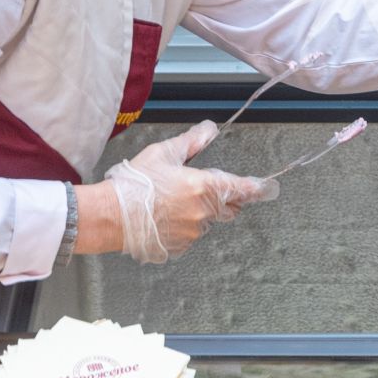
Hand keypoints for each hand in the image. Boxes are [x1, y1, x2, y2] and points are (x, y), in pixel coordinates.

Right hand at [100, 120, 278, 262]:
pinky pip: (189, 236)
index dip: (257, 188)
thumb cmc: (134, 184)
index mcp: (203, 186)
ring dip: (198, 213)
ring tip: (168, 203)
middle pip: (227, 206)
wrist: (110, 215)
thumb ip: (192, 142)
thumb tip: (209, 130)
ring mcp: (192, 232)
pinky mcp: (179, 247)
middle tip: (196, 189)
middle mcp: (203, 212)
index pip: (241, 188)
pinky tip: (162, 218)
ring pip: (206, 221)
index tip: (268, 189)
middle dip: (220, 198)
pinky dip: (182, 227)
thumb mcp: (164, 154)